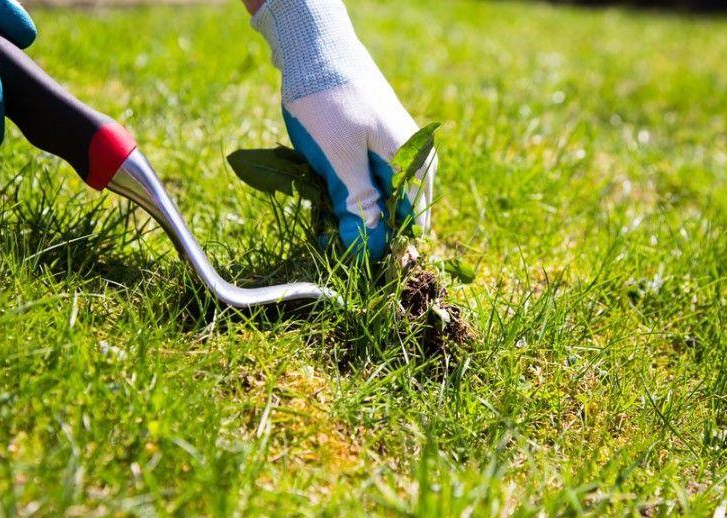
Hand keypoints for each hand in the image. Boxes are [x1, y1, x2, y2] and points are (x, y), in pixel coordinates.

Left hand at [252, 0, 436, 260]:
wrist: (314, 47)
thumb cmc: (328, 100)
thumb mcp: (339, 158)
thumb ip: (358, 204)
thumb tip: (371, 250)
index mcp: (413, 162)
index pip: (411, 223)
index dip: (384, 247)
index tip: (353, 260)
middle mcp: (412, 160)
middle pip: (396, 215)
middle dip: (364, 231)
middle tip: (329, 236)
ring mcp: (394, 153)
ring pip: (378, 201)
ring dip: (350, 213)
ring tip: (322, 216)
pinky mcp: (374, 148)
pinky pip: (366, 184)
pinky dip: (345, 195)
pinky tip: (323, 194)